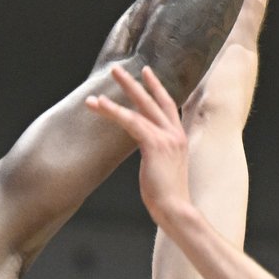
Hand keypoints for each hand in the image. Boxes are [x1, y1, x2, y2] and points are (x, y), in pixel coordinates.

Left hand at [87, 63, 190, 230]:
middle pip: (155, 101)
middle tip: (119, 69)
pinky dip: (113, 111)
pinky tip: (99, 104)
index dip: (157, 89)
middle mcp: (175, 134)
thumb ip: (158, 157)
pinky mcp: (154, 144)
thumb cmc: (168, 198)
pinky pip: (131, 121)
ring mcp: (166, 138)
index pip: (168, 107)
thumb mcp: (164, 171)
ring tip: (108, 76)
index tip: (147, 74)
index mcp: (179, 139)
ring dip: (124, 89)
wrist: (176, 209)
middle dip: (137, 83)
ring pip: (140, 107)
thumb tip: (149, 157)